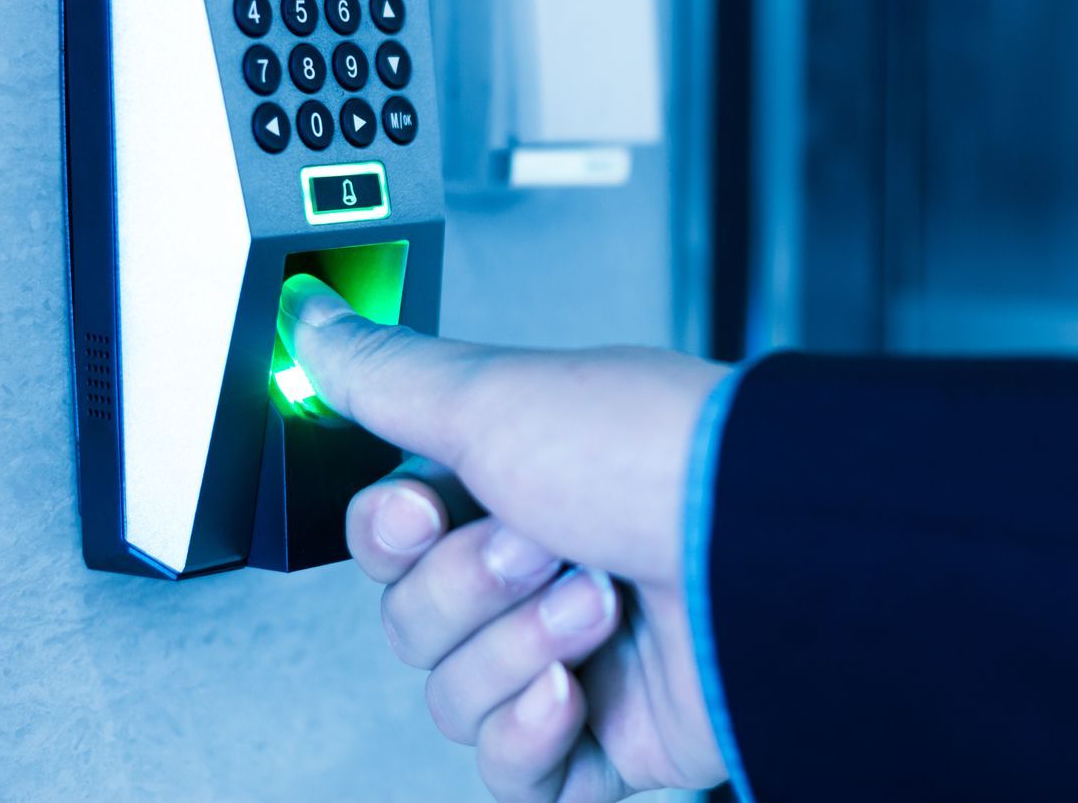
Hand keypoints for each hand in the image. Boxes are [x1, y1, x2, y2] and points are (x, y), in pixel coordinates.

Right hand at [277, 275, 731, 802]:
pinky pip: (515, 778)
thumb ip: (387, 374)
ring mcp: (574, 655)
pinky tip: (574, 695)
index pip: (387, 540)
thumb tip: (311, 320)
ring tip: (594, 609)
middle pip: (411, 625)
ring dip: (514, 654)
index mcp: (510, 483)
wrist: (766, 555)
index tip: (422, 512)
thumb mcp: (495, 396)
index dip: (389, 537)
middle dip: (471, 592)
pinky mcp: (610, 739)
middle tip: (543, 547)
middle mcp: (539, 567)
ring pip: (454, 701)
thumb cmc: (652, 458)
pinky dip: (534, 742)